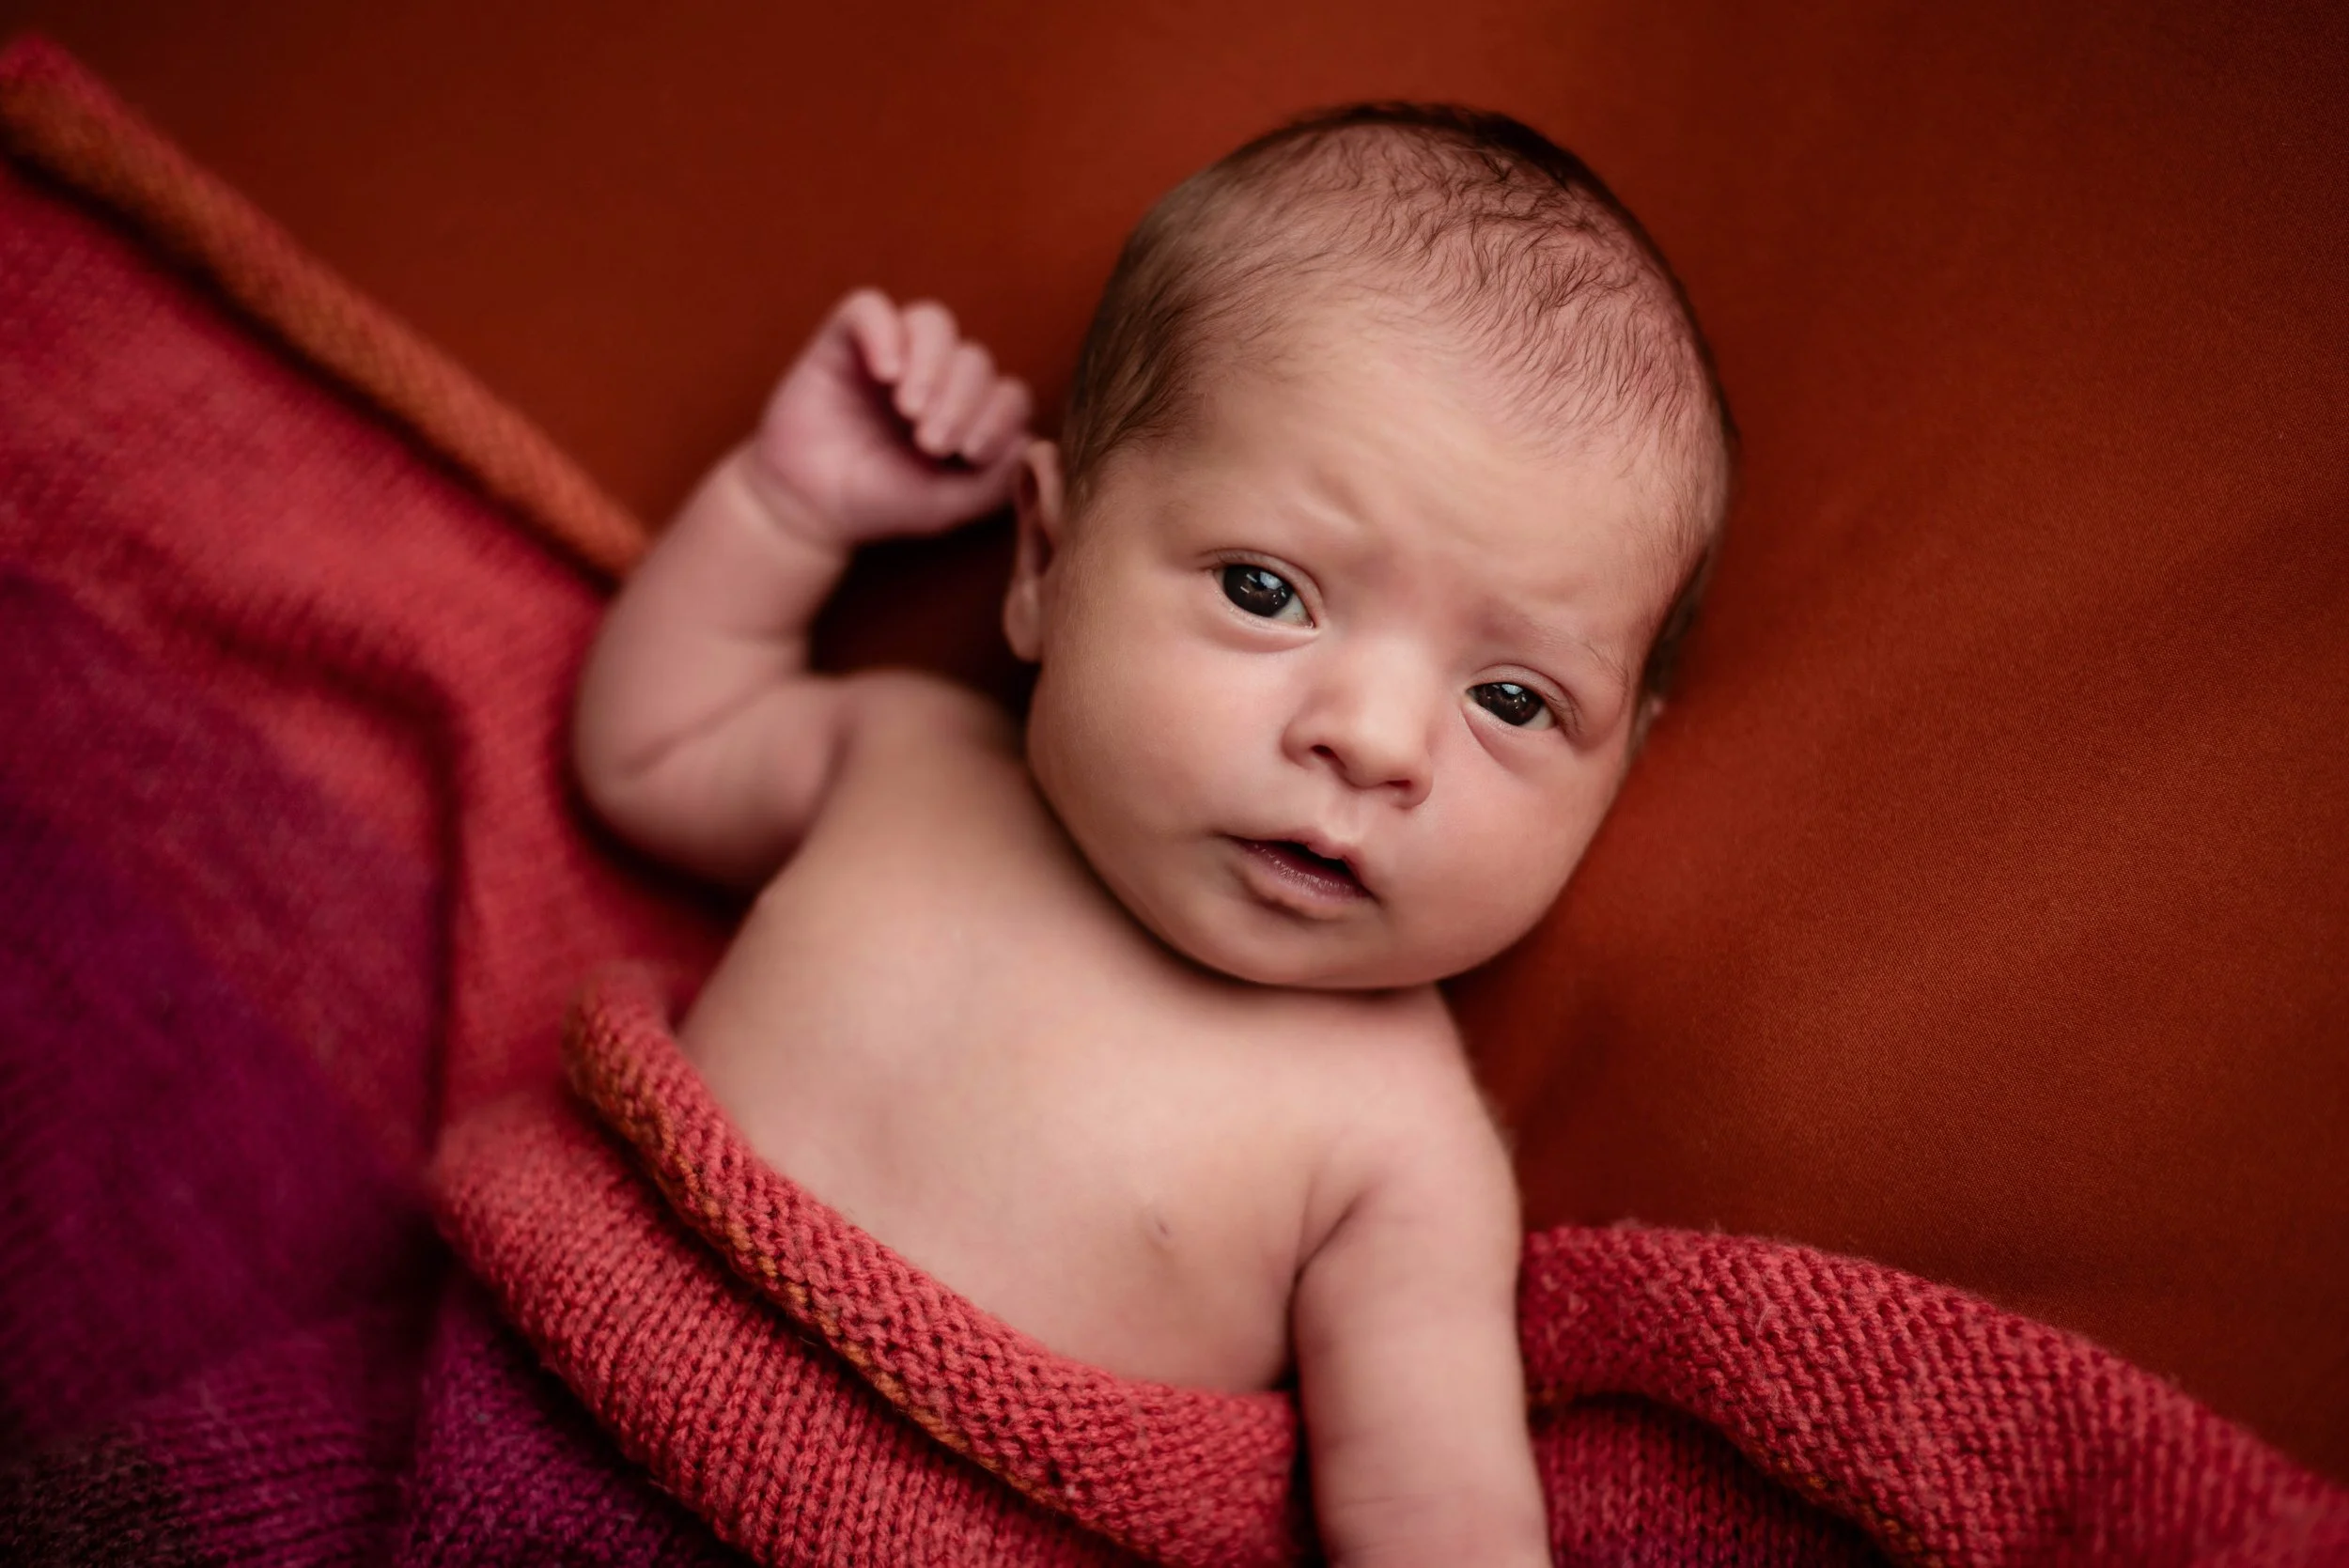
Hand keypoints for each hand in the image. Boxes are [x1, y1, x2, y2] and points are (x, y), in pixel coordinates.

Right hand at [747, 289, 1033, 544]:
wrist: (807, 507)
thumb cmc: (878, 504)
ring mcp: (893, 353)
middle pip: (974, 358)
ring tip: (908, 408)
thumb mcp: (943, 507)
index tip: (970, 454)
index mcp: (969, 413)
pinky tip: (883, 373)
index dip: (998, 416)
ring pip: (933, 322)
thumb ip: (992, 483)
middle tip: (930, 442)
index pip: (1008, 393)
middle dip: (960, 400)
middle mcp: (937, 376)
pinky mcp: (846, 340)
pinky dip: (883, 332)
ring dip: (931, 363)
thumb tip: (1026, 441)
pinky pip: (869, 308)